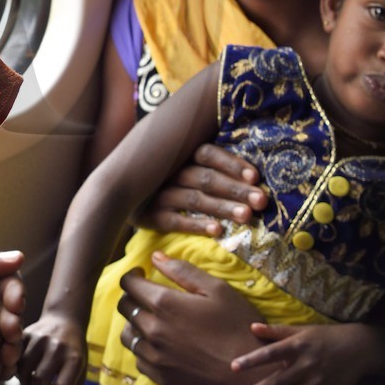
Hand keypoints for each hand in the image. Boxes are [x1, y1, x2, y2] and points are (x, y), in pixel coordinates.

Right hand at [17, 312, 86, 384]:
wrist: (65, 319)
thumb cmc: (72, 350)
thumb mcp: (81, 367)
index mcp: (74, 358)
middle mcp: (57, 347)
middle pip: (40, 381)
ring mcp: (40, 339)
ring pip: (24, 370)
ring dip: (25, 380)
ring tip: (30, 381)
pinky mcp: (26, 333)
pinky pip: (15, 357)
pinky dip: (17, 366)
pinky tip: (23, 368)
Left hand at [117, 252, 262, 384]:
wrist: (253, 376)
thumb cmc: (240, 327)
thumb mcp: (218, 290)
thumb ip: (183, 271)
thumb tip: (156, 257)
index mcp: (164, 304)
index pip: (128, 284)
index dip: (132, 276)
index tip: (141, 275)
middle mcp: (152, 330)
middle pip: (124, 307)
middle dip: (133, 297)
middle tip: (148, 296)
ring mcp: (154, 357)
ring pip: (127, 335)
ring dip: (136, 324)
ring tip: (154, 321)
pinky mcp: (160, 378)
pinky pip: (139, 358)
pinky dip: (144, 348)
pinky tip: (162, 345)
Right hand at [134, 143, 267, 236]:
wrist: (123, 200)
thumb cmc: (171, 185)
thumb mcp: (186, 169)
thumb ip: (213, 168)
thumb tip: (256, 178)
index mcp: (180, 157)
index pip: (207, 153)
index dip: (231, 164)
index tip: (255, 178)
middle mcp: (169, 173)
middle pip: (205, 178)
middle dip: (235, 189)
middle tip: (260, 201)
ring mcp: (158, 195)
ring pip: (194, 199)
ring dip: (222, 206)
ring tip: (246, 216)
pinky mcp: (149, 217)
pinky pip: (174, 221)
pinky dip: (196, 225)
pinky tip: (217, 230)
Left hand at [230, 323, 368, 384]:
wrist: (359, 347)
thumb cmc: (324, 337)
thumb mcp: (301, 330)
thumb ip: (276, 331)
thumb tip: (251, 327)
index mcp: (298, 346)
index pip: (270, 353)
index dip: (251, 360)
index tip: (233, 367)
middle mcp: (308, 365)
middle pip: (278, 382)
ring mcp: (320, 383)